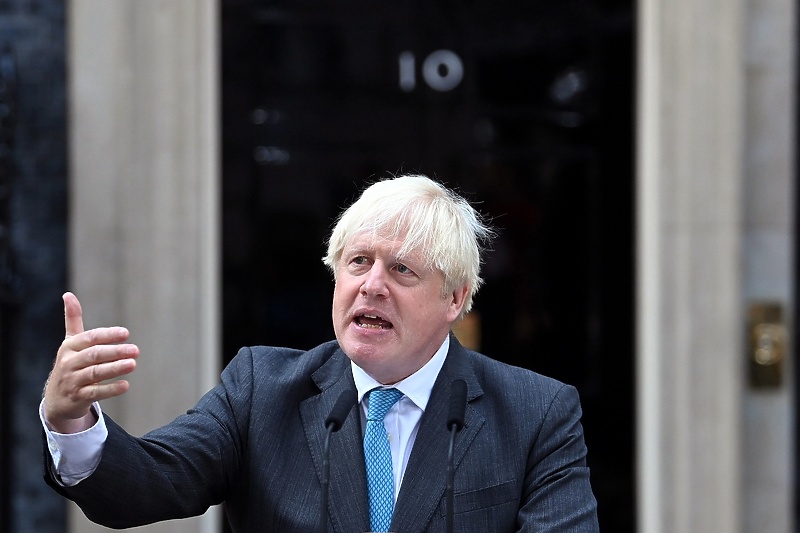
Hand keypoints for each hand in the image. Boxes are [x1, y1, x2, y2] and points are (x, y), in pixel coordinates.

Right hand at [43, 292, 138, 433]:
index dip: (108, 335)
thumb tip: (68, 294)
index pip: (90, 338)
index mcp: (70, 347)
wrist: (56, 400)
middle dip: (115, 352)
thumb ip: (73, 320)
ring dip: (115, 368)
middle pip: (94, 355)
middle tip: (136, 350)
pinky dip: (110, 389)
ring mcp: (72, 381)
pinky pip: (95, 392)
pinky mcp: (77, 397)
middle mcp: (69, 363)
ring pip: (95, 373)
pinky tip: (125, 385)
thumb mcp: (70, 343)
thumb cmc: (70, 365)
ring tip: (133, 364)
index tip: (126, 333)